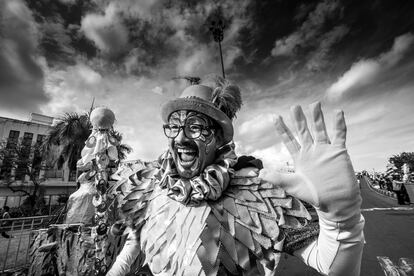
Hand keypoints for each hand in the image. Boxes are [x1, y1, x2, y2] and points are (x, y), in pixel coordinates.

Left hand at [267, 102, 361, 221]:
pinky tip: (338, 112)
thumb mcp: (293, 185)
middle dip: (299, 119)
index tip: (275, 117)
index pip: (289, 140)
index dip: (282, 129)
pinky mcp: (339, 152)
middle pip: (303, 131)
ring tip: (315, 104)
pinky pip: (340, 134)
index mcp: (300, 158)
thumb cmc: (314, 196)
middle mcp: (312, 151)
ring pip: (320, 129)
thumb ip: (277, 178)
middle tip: (294, 106)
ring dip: (317, 117)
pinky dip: (339, 124)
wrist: (337, 203)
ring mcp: (325, 150)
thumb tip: (259, 174)